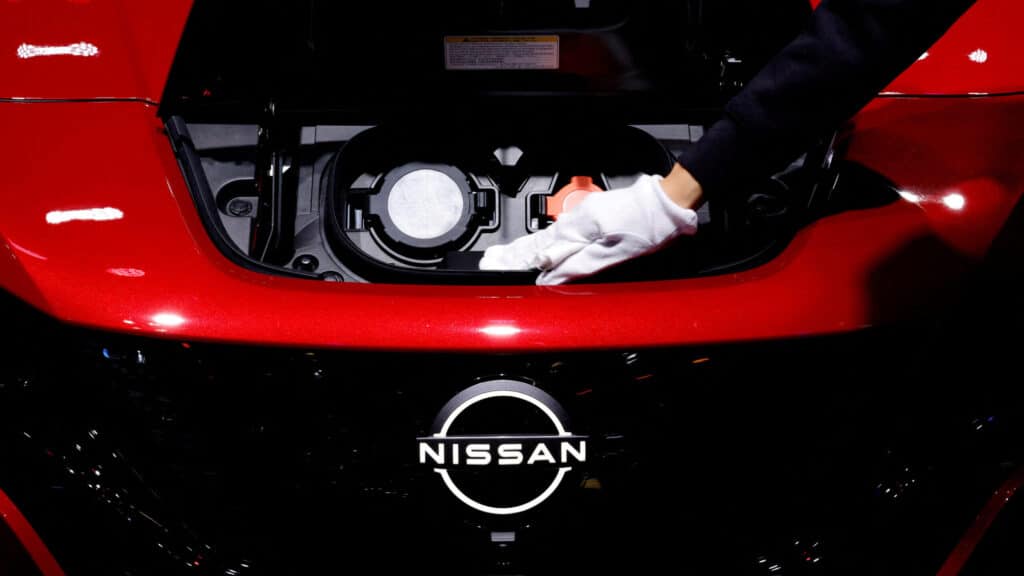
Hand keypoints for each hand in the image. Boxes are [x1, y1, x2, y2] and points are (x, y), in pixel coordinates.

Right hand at [480, 166, 701, 284]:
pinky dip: (550, 239)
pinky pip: (565, 229)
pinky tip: (545, 245)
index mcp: (580, 227)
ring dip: (531, 246)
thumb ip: (579, 267)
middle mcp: (578, 218)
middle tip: (493, 260)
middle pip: (541, 240)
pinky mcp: (595, 214)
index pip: (542, 250)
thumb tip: (550, 278)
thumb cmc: (649, 227)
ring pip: (552, 234)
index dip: (521, 262)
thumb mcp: (612, 255)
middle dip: (517, 252)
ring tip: (511, 256)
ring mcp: (586, 214)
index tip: (499, 267)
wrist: (669, 203)